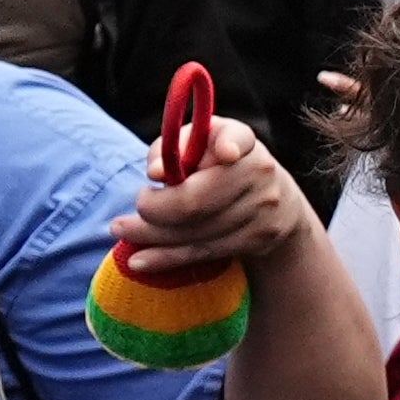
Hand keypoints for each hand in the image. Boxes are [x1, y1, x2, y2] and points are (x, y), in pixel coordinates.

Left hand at [105, 112, 308, 282]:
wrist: (278, 203)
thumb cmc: (220, 164)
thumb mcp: (200, 142)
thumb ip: (173, 146)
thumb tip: (155, 174)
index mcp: (243, 142)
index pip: (236, 138)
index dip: (228, 145)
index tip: (224, 153)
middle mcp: (259, 174)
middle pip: (197, 201)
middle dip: (153, 210)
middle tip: (129, 209)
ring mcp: (262, 211)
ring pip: (196, 232)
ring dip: (151, 236)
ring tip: (121, 231)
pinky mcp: (257, 241)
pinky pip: (205, 252)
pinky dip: (168, 258)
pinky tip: (139, 261)